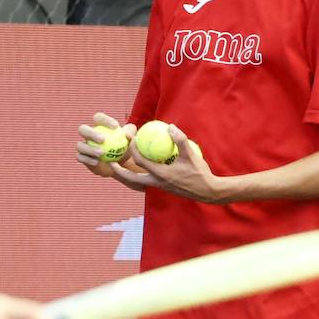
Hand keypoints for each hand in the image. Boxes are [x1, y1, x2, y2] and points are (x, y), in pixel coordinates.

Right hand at [76, 113, 144, 190]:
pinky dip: (88, 159)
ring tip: (101, 152)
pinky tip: (97, 162)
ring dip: (89, 148)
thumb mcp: (131, 140)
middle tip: (103, 139)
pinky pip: (80, 157)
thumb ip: (131, 134)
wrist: (119, 164)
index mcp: (98, 125)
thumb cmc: (125, 148)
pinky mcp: (81, 157)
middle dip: (91, 133)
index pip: (98, 118)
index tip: (116, 127)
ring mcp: (83, 146)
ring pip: (80, 145)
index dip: (105, 120)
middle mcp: (87, 134)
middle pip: (83, 129)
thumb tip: (127, 133)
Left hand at [105, 123, 222, 201]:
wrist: (207, 191)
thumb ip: (180, 140)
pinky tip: (138, 169)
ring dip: (127, 177)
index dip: (134, 149)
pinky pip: (145, 183)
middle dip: (120, 172)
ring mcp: (159, 187)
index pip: (141, 161)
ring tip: (119, 168)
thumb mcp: (190, 155)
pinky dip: (138, 177)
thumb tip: (170, 127)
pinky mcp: (163, 188)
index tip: (131, 138)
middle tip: (111, 163)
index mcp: (161, 174)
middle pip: (132, 179)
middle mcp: (157, 183)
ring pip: (137, 184)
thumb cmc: (199, 173)